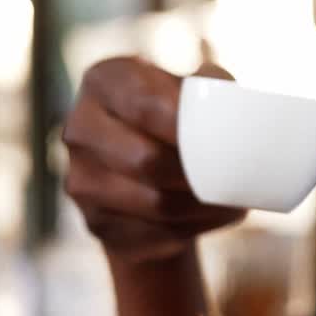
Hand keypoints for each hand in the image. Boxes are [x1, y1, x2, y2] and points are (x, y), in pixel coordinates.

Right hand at [62, 57, 244, 263]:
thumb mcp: (190, 90)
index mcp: (104, 81)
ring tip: (232, 202)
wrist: (146, 168)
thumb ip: (210, 89)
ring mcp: (80, 178)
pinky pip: (152, 235)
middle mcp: (80, 127)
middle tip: (235, 178)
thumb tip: (232, 109)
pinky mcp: (94, 222)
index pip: (145, 104)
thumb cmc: (176, 119)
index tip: (225, 140)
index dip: (188, 126)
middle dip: (198, 174)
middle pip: (146, 160)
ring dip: (202, 208)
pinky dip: (190, 230)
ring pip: (154, 203)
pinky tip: (209, 218)